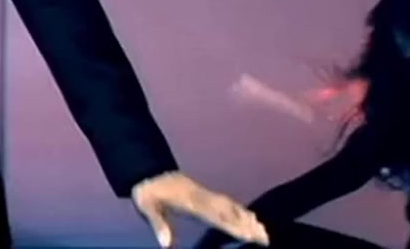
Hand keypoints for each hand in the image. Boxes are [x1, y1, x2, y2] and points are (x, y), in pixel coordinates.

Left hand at [131, 171, 267, 247]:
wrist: (145, 169)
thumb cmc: (147, 192)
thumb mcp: (147, 208)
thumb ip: (159, 225)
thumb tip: (166, 245)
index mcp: (188, 201)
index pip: (213, 215)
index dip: (231, 225)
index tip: (248, 234)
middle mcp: (200, 196)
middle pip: (227, 210)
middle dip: (246, 223)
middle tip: (264, 236)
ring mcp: (203, 193)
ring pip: (229, 205)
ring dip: (246, 216)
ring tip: (263, 229)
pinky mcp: (203, 193)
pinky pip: (225, 201)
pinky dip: (239, 209)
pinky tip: (248, 215)